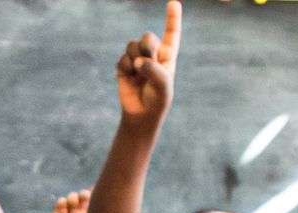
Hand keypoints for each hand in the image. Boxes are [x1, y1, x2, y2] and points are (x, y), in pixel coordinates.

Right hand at [116, 0, 180, 121]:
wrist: (141, 115)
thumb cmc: (157, 101)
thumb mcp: (163, 87)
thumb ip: (154, 71)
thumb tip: (138, 61)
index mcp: (167, 57)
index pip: (171, 34)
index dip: (172, 18)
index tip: (174, 3)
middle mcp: (152, 54)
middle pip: (147, 37)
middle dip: (147, 45)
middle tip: (149, 59)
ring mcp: (137, 59)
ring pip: (133, 45)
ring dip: (136, 57)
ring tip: (139, 71)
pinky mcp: (123, 66)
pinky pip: (123, 59)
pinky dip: (127, 69)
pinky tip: (131, 78)